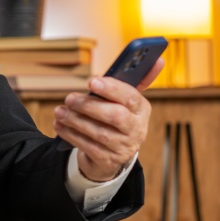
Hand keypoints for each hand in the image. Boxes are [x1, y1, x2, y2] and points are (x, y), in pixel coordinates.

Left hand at [52, 58, 163, 181]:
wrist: (112, 154)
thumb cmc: (117, 117)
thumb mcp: (125, 100)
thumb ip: (136, 80)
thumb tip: (159, 60)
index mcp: (142, 110)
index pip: (131, 97)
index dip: (112, 89)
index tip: (91, 81)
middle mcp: (137, 129)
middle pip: (115, 116)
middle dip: (89, 106)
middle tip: (69, 98)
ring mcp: (123, 147)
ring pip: (99, 133)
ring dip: (76, 121)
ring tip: (60, 112)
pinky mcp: (108, 160)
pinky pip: (88, 147)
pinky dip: (71, 135)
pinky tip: (60, 125)